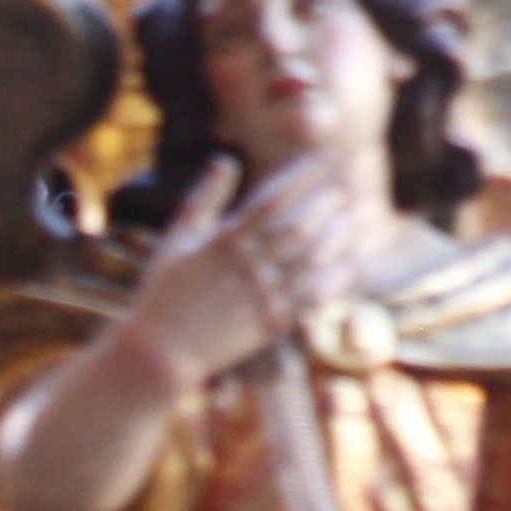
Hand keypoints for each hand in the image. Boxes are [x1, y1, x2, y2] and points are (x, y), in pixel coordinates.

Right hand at [114, 157, 354, 384]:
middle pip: (300, 226)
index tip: (329, 156)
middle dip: (328, 202)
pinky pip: (314, 297)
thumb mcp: (178, 238)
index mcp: (224, 242)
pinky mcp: (273, 324)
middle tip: (343, 188)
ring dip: (338, 236)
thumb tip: (227, 159)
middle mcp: (247, 267)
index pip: (274, 199)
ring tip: (350, 219)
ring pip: (313, 259)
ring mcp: (262, 297)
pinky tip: (349, 261)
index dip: (306, 174)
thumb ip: (205, 198)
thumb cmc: (164, 291)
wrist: (159, 353)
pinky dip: (336, 277)